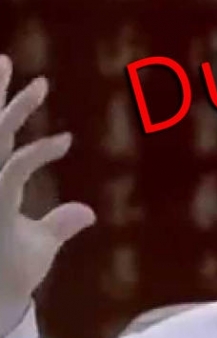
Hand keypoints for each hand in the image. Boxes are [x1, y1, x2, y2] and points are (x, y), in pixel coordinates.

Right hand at [0, 55, 95, 337]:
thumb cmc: (12, 276)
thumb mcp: (40, 245)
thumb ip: (60, 224)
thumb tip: (88, 212)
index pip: (0, 144)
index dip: (13, 117)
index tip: (40, 93)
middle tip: (5, 61)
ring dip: (11, 109)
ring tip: (26, 76)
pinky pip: (14, 171)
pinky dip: (38, 155)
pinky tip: (66, 141)